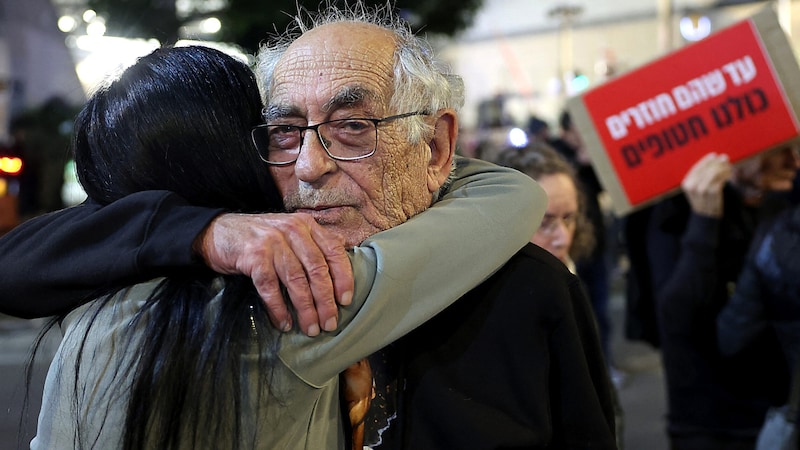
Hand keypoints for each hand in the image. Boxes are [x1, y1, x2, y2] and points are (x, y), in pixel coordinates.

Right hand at [195, 212, 352, 335]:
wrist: (217, 232)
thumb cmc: (259, 238)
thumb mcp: (289, 233)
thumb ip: (313, 245)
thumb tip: (340, 265)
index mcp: (306, 226)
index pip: (334, 251)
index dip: (343, 278)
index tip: (346, 301)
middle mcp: (292, 231)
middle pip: (317, 270)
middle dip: (326, 301)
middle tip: (330, 323)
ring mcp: (272, 243)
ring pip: (296, 280)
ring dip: (305, 309)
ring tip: (311, 328)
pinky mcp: (253, 256)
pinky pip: (270, 287)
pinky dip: (279, 308)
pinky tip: (285, 323)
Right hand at [681, 152, 732, 217]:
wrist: (705, 216)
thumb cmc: (703, 199)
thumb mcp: (696, 188)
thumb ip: (701, 175)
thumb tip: (716, 158)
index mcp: (686, 183)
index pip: (697, 167)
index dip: (706, 160)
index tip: (714, 155)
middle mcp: (693, 185)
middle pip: (707, 168)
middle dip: (717, 162)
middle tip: (725, 159)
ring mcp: (702, 189)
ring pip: (715, 172)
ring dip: (724, 168)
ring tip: (729, 167)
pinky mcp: (713, 192)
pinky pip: (721, 179)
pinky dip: (727, 175)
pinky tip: (729, 175)